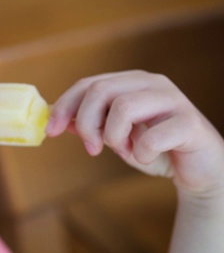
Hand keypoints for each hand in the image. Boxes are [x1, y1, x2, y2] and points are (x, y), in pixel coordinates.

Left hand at [46, 70, 223, 197]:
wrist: (199, 171)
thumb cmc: (154, 150)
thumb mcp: (116, 137)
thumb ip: (91, 125)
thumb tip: (58, 120)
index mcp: (131, 82)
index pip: (89, 83)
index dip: (66, 106)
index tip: (52, 131)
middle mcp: (151, 83)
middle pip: (101, 90)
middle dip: (86, 123)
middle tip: (90, 148)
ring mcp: (173, 100)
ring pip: (123, 107)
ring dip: (114, 136)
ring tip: (124, 150)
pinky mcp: (189, 123)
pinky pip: (152, 136)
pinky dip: (141, 153)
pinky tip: (146, 156)